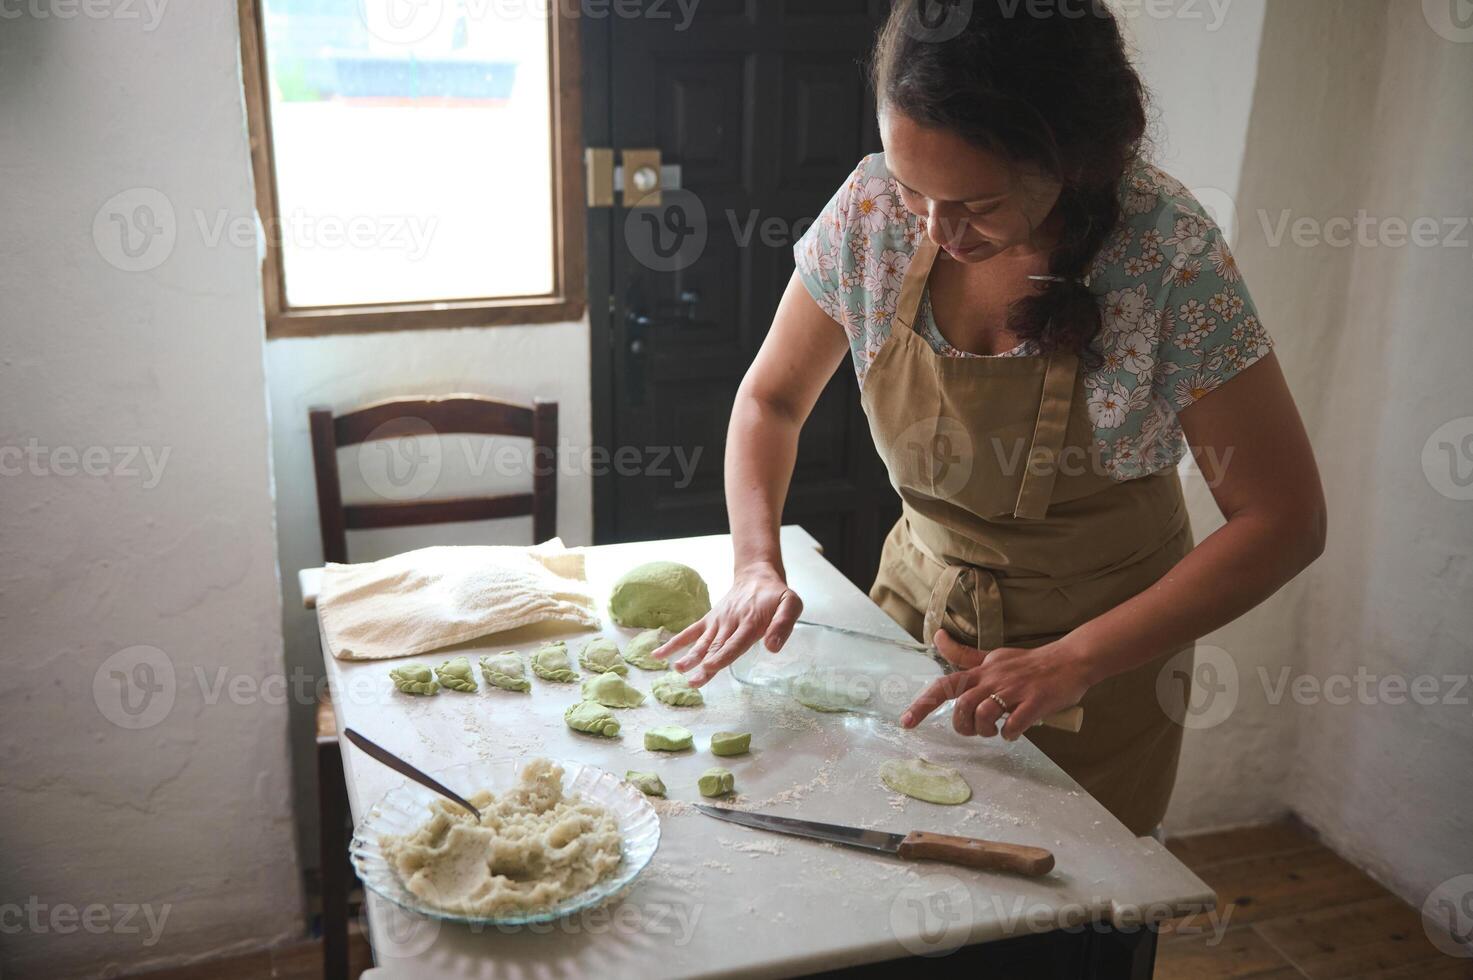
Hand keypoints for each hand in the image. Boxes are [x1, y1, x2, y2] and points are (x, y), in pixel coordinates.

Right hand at [652, 564, 802, 687]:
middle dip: (704, 665)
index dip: (722, 656)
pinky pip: (690, 632)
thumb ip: (784, 624)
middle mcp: (731, 623)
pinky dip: (674, 643)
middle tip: (692, 682)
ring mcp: (717, 622)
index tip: (710, 667)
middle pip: (716, 647)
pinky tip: (658, 654)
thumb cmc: (776, 596)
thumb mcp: (791, 604)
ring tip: (677, 669)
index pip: (735, 643)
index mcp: (751, 622)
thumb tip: (773, 647)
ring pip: (701, 642)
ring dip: (689, 656)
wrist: (757, 576)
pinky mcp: (709, 620)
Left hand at [901, 631, 1092, 739]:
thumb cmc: (1029, 663)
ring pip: (984, 714)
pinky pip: (1013, 725)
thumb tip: (937, 637)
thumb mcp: (993, 657)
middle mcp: (994, 679)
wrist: (1070, 660)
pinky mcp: (1035, 702)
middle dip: (963, 726)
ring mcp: (1014, 690)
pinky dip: (1010, 734)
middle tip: (976, 729)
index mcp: (981, 671)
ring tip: (996, 729)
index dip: (922, 704)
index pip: (944, 685)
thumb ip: (964, 654)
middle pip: (962, 706)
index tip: (906, 723)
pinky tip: (1015, 730)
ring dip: (985, 730)